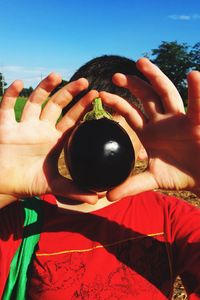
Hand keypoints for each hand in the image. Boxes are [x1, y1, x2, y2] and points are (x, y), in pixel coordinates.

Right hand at [0, 74, 97, 206]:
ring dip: (44, 88)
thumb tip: (97, 200)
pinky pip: (6, 108)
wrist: (4, 185)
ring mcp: (23, 126)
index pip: (72, 119)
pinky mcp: (6, 127)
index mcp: (54, 139)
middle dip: (69, 93)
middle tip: (84, 81)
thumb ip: (75, 190)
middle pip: (57, 106)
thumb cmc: (28, 183)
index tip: (96, 95)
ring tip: (56, 75)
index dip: (83, 107)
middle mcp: (41, 129)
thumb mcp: (54, 185)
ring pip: (35, 102)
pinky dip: (10, 95)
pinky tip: (19, 83)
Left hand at [100, 58, 199, 200]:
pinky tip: (193, 75)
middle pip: (145, 97)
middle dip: (132, 85)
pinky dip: (197, 91)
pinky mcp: (196, 122)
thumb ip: (130, 185)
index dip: (117, 103)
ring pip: (166, 93)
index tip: (102, 95)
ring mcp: (179, 119)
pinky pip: (197, 105)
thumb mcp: (151, 179)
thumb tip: (107, 196)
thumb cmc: (179, 175)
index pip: (130, 112)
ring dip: (155, 77)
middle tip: (115, 76)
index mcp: (149, 132)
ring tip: (141, 63)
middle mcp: (162, 121)